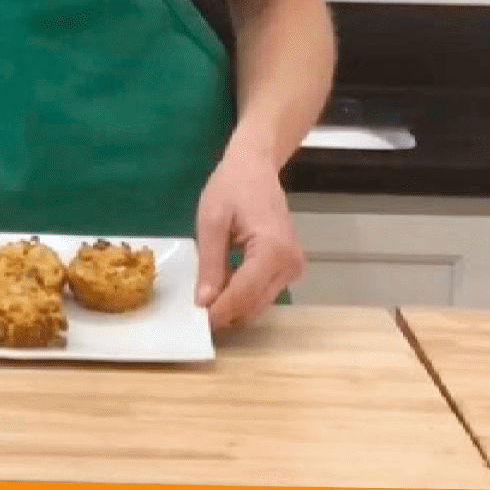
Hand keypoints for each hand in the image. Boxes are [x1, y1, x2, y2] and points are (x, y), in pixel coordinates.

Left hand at [192, 144, 304, 330]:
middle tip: (195, 311)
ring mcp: (293, 268)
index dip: (219, 311)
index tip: (195, 322)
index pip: (244, 294)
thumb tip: (204, 302)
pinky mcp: (289, 268)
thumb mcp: (212, 222)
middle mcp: (290, 264)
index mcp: (274, 250)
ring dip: (234, 304)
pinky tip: (222, 285)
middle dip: (225, 311)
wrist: (256, 167)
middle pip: (254, 304)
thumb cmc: (232, 187)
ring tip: (206, 296)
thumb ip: (209, 264)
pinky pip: (263, 292)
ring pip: (259, 303)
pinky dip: (243, 294)